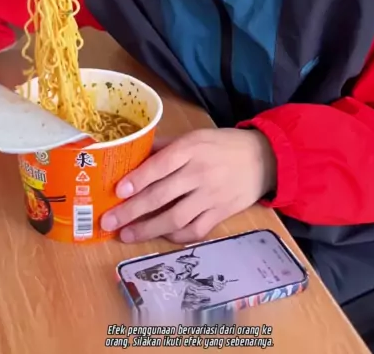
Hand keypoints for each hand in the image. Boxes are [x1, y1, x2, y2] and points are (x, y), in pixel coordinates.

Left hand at [101, 127, 275, 243]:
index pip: (161, 165)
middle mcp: (200, 172)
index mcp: (192, 148)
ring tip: (126, 235)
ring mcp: (212, 195)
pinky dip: (175, 236)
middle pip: (162, 195)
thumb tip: (134, 156)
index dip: (138, 179)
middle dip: (132, 210)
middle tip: (109, 222)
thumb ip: (167, 147)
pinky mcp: (222, 213)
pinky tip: (160, 236)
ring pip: (176, 218)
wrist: (265, 158)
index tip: (117, 191)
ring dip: (148, 229)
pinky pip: (195, 230)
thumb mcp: (196, 136)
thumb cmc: (223, 144)